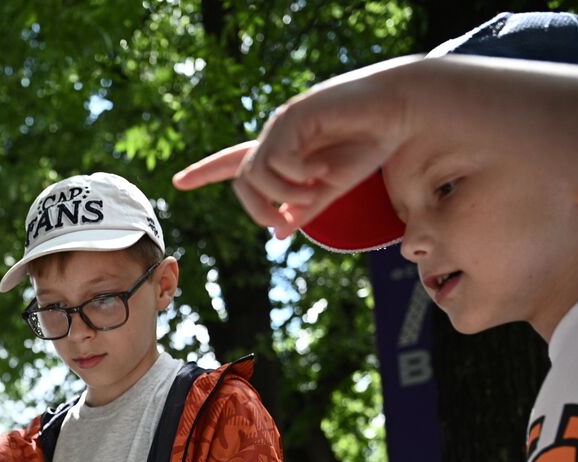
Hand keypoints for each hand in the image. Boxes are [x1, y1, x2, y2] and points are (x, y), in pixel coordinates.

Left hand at [174, 56, 420, 237]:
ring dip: (281, 196)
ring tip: (314, 194)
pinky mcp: (294, 116)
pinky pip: (276, 159)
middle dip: (256, 209)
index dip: (205, 172)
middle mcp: (276, 137)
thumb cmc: (370, 143)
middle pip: (242, 179)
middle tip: (282, 221)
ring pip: (254, 174)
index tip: (179, 181)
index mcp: (282, 152)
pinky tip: (319, 172)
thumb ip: (304, 208)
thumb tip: (277, 233)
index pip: (234, 163)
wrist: (398, 112)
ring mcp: (282, 125)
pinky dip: (294, 177)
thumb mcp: (332, 187)